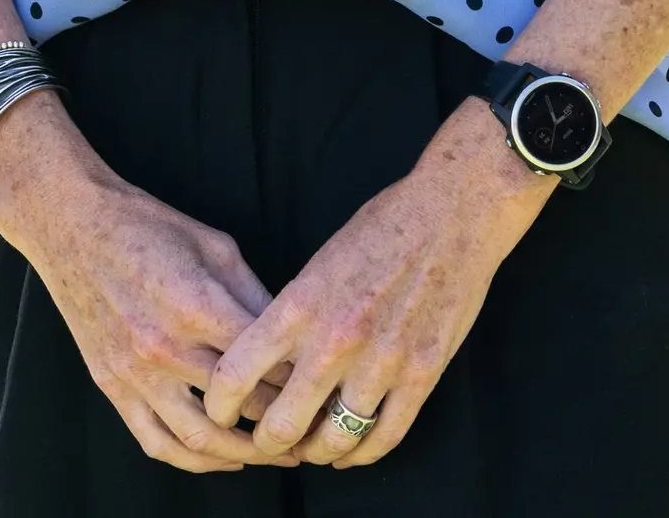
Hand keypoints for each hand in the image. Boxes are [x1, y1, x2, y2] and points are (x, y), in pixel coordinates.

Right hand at [0, 94, 279, 473]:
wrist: (70, 224)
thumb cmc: (146, 226)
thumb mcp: (215, 246)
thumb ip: (254, 296)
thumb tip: (291, 340)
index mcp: (198, 305)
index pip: (267, 365)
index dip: (303, 380)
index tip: (323, 387)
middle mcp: (165, 347)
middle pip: (243, 407)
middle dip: (284, 422)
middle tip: (312, 427)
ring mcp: (134, 372)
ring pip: (201, 439)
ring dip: (245, 455)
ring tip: (274, 454)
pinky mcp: (111, 385)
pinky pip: (156, 441)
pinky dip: (193, 460)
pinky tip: (221, 458)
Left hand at [197, 97, 552, 466]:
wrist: (450, 214)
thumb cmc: (381, 229)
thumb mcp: (318, 264)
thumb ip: (294, 314)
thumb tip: (270, 362)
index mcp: (299, 306)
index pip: (236, 373)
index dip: (218, 405)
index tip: (217, 413)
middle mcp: (334, 340)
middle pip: (281, 423)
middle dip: (265, 443)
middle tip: (264, 443)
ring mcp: (381, 362)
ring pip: (334, 440)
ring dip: (316, 452)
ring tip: (309, 449)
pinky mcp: (422, 374)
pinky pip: (385, 436)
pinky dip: (362, 454)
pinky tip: (349, 453)